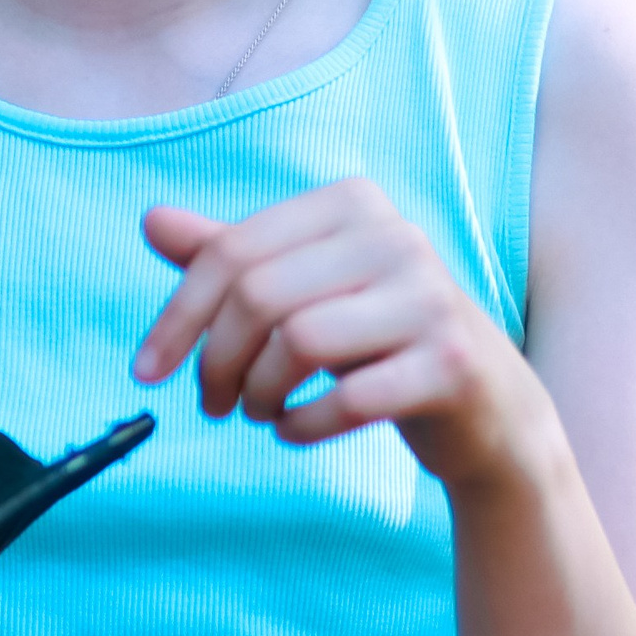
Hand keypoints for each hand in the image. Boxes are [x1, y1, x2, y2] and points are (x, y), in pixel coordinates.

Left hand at [132, 180, 552, 490]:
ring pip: (299, 342)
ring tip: (260, 412)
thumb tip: (152, 221)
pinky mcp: (451, 365)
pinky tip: (295, 431)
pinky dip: (302, 426)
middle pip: (258, 296)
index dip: (176, 317)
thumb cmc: (380, 343)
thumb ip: (235, 257)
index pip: (233, 252)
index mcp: (353, 204)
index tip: (148, 370)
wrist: (487, 407)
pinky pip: (348, 398)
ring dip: (259, 394)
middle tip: (212, 403)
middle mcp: (398, 237)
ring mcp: (431, 300)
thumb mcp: (306, 292)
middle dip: (216, 361)